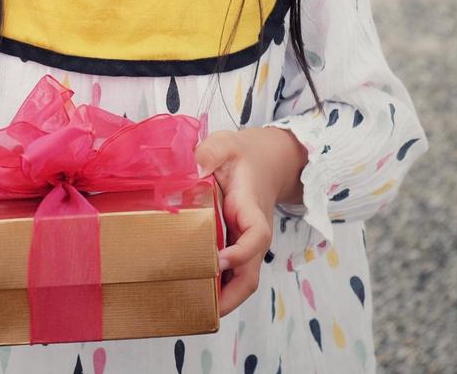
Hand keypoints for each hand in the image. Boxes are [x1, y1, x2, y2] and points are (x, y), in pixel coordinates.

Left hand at [194, 126, 308, 316]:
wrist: (264, 162)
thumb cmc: (243, 155)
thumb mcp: (226, 144)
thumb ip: (211, 152)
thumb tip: (194, 169)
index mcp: (251, 208)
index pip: (257, 237)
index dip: (241, 253)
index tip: (217, 260)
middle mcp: (252, 233)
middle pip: (250, 274)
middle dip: (231, 297)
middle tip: (203, 310)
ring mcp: (245, 243)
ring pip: (242, 280)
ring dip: (223, 299)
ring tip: (192, 311)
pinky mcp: (236, 246)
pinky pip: (231, 274)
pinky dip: (217, 289)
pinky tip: (192, 295)